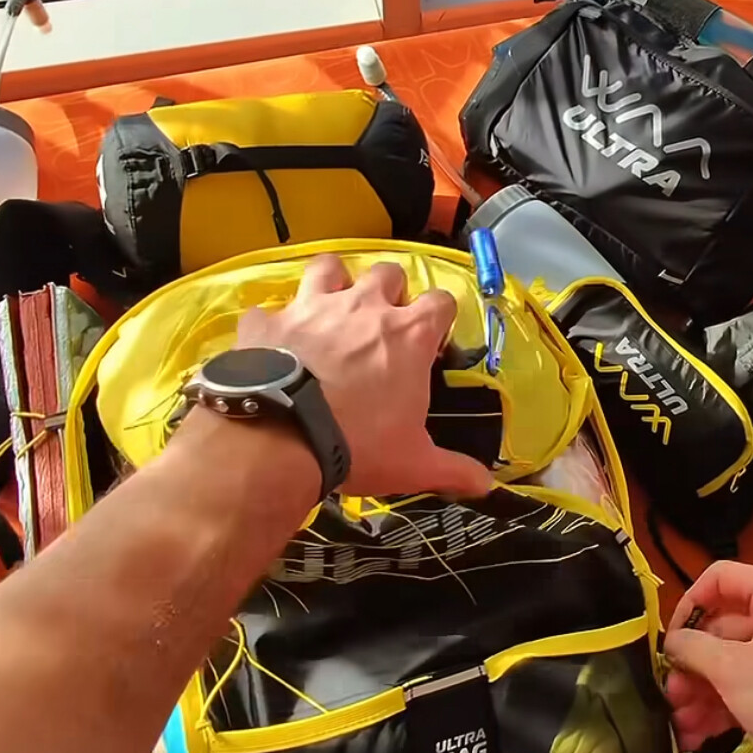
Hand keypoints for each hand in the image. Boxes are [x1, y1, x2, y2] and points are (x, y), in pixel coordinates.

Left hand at [236, 254, 491, 500]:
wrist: (280, 438)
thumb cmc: (358, 445)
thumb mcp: (413, 464)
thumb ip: (452, 469)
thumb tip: (485, 485)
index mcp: (408, 335)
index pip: (442, 301)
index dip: (439, 318)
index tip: (431, 342)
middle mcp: (364, 307)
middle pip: (388, 273)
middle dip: (389, 292)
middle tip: (381, 326)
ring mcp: (311, 306)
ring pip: (329, 268)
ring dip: (333, 283)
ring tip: (330, 310)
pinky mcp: (267, 321)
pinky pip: (269, 310)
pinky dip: (273, 325)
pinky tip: (273, 344)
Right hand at [664, 562, 752, 752]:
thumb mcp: (731, 667)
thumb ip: (692, 647)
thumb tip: (672, 642)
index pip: (720, 579)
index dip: (689, 605)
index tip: (671, 638)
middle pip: (721, 627)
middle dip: (691, 664)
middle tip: (671, 691)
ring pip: (730, 661)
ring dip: (701, 690)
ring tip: (681, 720)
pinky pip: (745, 685)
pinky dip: (721, 704)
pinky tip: (696, 732)